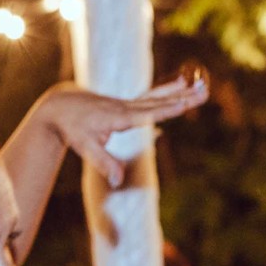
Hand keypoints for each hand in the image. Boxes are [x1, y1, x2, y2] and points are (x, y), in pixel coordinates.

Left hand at [42, 68, 209, 187]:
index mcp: (118, 117)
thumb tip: (118, 180)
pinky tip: (181, 85)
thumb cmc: (72, 128)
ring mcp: (127, 103)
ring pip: (158, 97)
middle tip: (205, 92)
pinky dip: (167, 91)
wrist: (61, 105)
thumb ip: (104, 163)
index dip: (166, 110)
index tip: (184, 104)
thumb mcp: (85, 148)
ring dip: (180, 92)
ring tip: (201, 86)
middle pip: (159, 103)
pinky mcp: (127, 103)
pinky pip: (151, 97)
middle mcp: (126, 107)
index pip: (147, 115)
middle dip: (183, 99)